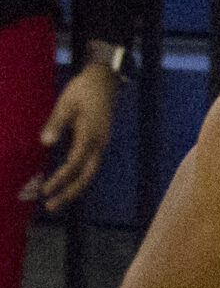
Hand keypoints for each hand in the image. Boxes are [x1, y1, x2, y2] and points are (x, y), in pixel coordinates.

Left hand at [28, 62, 117, 211]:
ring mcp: (101, 145)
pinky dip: (77, 177)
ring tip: (57, 199)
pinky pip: (89, 165)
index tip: (46, 190)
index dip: (60, 178)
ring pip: (88, 173)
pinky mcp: (99, 142)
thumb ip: (55, 124)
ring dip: (73, 188)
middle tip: (51, 206)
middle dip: (69, 193)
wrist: (105, 81)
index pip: (74, 164)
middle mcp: (99, 145)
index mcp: (90, 136)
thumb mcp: (65, 103)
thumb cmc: (83, 90)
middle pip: (85, 176)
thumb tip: (45, 144)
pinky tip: (67, 182)